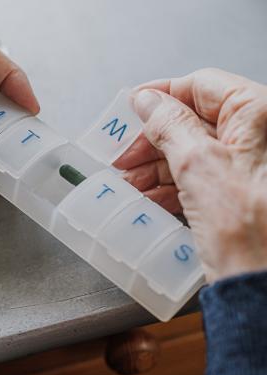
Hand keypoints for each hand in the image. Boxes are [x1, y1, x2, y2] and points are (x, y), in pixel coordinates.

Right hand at [115, 68, 266, 282]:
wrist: (263, 287)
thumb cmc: (247, 230)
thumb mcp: (198, 165)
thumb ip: (170, 126)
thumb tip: (147, 99)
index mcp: (258, 115)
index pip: (201, 86)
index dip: (162, 95)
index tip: (132, 106)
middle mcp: (253, 137)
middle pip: (191, 122)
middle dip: (152, 141)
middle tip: (123, 156)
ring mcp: (242, 167)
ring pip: (189, 152)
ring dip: (155, 167)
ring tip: (129, 182)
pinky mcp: (232, 193)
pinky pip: (195, 178)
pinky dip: (168, 186)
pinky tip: (148, 197)